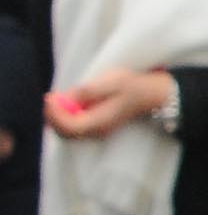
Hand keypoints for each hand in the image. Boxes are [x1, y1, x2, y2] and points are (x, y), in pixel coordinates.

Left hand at [46, 66, 176, 140]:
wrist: (151, 94)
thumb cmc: (133, 86)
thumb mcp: (112, 82)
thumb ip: (88, 90)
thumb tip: (67, 97)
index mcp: (99, 122)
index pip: (68, 126)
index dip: (55, 113)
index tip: (50, 97)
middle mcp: (96, 131)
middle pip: (64, 132)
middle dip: (53, 115)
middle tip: (50, 97)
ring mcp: (96, 130)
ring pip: (67, 131)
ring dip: (57, 117)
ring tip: (55, 99)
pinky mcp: (96, 126)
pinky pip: (73, 127)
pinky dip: (64, 117)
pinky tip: (65, 103)